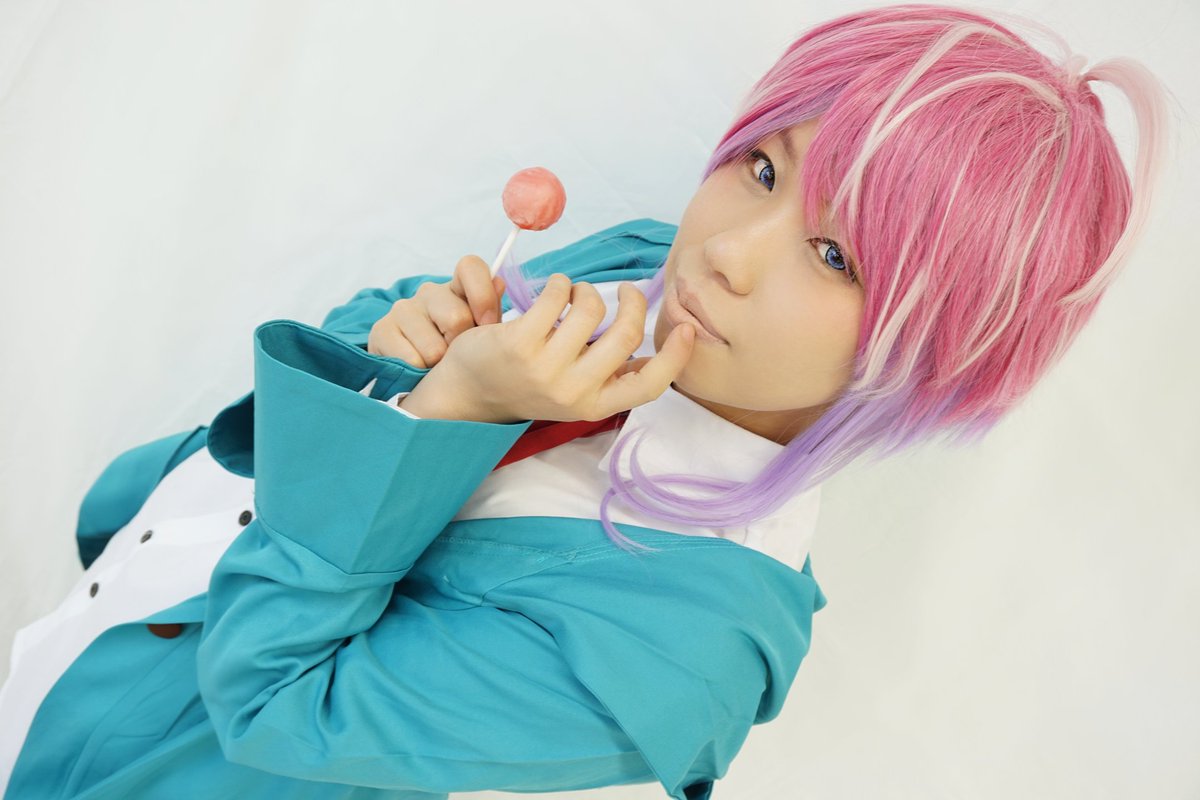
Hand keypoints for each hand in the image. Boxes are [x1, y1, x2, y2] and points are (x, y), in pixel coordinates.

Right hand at [367, 255, 506, 367]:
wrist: (416, 382)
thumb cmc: (455, 356)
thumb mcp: (479, 336)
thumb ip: (490, 312)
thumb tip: (499, 283)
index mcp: (457, 290)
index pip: (470, 267)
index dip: (482, 293)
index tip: (488, 324)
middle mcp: (429, 293)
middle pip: (457, 317)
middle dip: (461, 346)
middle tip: (455, 355)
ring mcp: (403, 309)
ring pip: (434, 348)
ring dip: (438, 366)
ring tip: (435, 366)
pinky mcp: (381, 330)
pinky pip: (412, 360)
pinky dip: (419, 374)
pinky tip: (417, 370)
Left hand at [400, 273, 696, 423]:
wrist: (470, 392)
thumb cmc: (529, 384)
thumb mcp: (576, 392)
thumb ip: (613, 375)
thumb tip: (662, 354)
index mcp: (594, 405)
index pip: (649, 386)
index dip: (676, 356)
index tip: (687, 327)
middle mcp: (573, 391)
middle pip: (627, 334)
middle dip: (632, 301)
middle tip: (625, 291)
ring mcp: (546, 368)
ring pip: (591, 308)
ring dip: (586, 290)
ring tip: (572, 294)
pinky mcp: (520, 343)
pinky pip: (557, 296)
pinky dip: (559, 284)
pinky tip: (551, 292)